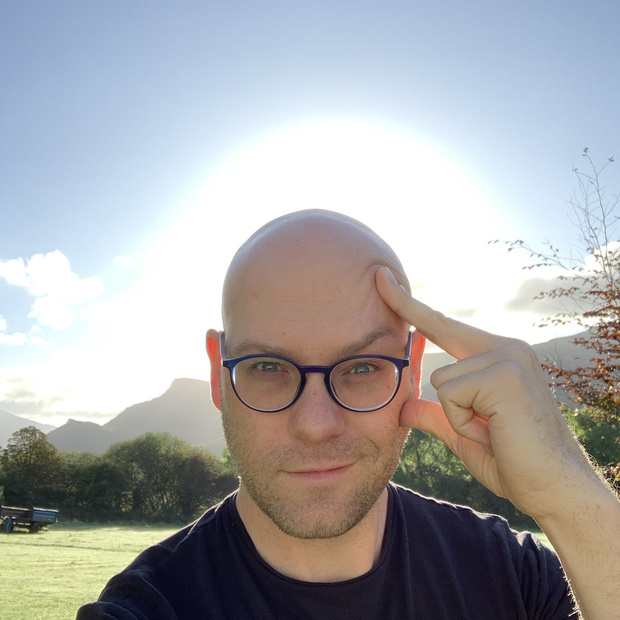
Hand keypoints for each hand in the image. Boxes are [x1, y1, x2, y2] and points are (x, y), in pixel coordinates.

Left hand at [376, 267, 594, 519]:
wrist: (555, 492)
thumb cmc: (513, 462)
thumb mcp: (462, 433)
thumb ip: (435, 415)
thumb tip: (404, 406)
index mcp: (499, 355)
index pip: (442, 325)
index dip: (407, 304)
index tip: (381, 278)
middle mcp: (506, 348)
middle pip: (439, 361)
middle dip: (452, 402)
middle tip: (491, 429)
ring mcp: (508, 357)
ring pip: (442, 381)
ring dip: (459, 417)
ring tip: (495, 432)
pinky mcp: (505, 374)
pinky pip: (451, 395)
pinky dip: (463, 422)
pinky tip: (495, 431)